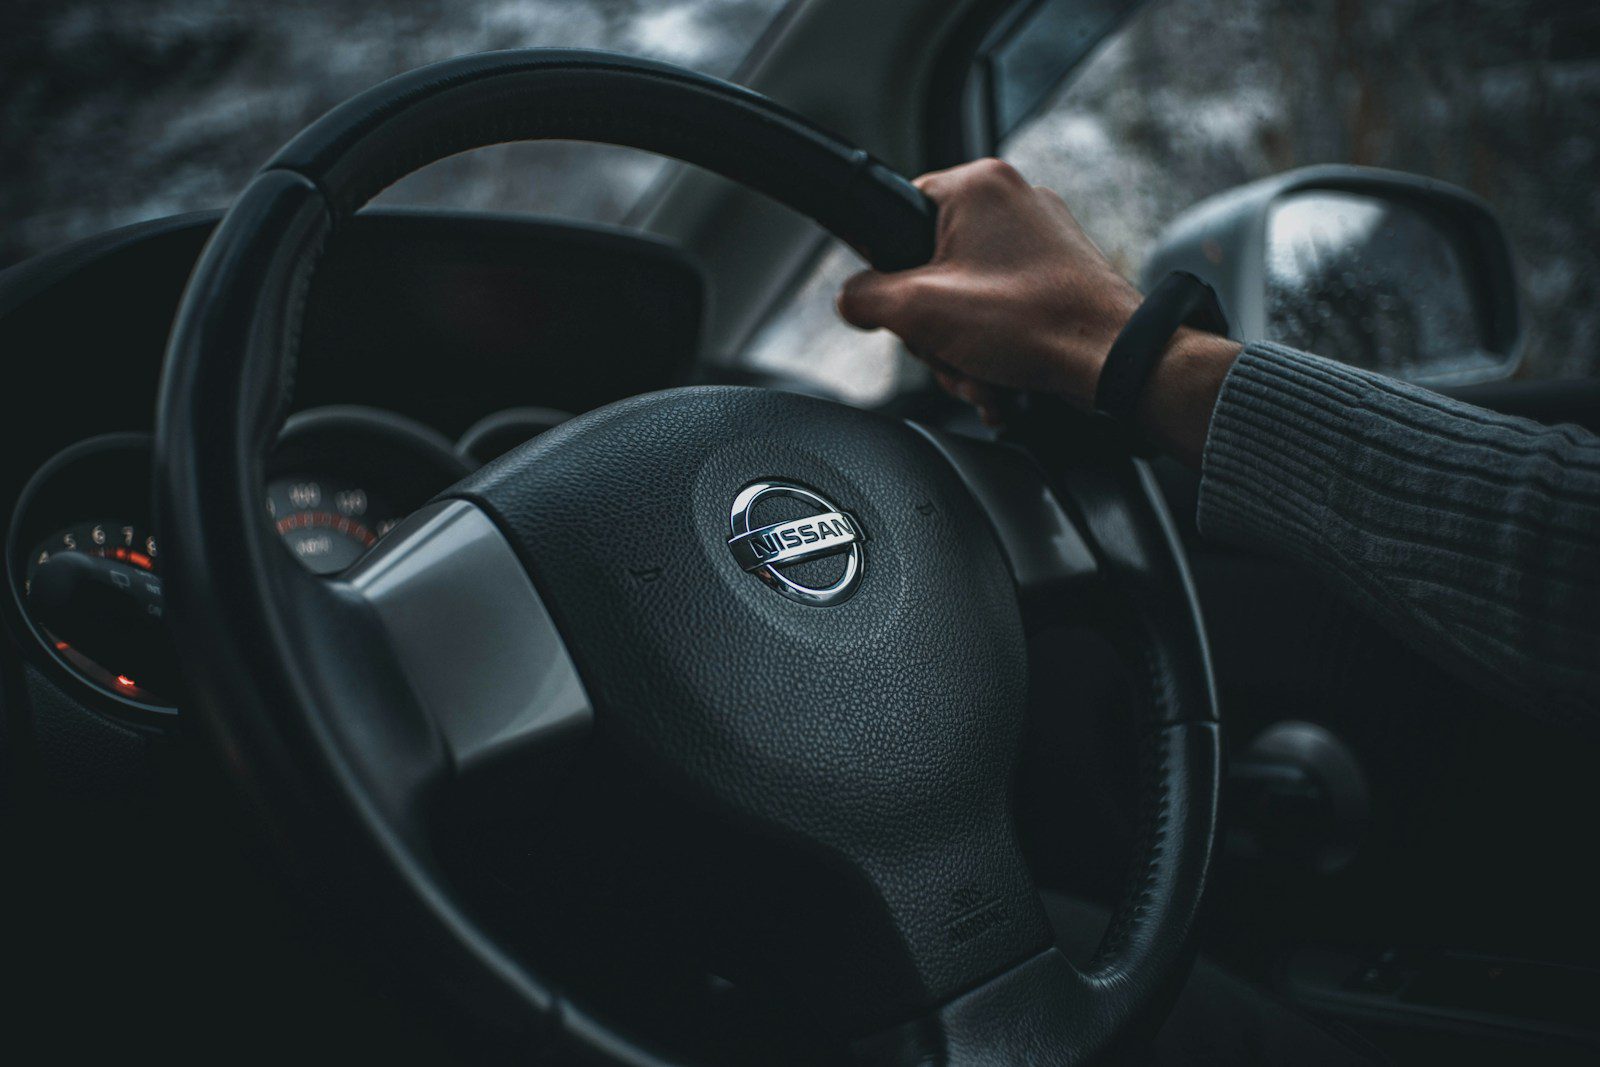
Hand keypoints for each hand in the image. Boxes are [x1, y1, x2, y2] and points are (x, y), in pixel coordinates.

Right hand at [836, 158, 1240, 465]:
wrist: (1113, 359)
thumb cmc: (1032, 323)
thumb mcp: (919, 311)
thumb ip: (865, 298)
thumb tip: (851, 300)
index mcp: (976, 185)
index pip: (897, 212)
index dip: (890, 270)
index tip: (904, 306)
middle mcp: (1012, 199)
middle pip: (931, 265)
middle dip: (935, 328)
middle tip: (950, 350)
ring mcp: (1041, 235)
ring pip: (966, 295)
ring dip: (963, 348)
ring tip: (982, 373)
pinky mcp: (1059, 271)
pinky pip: (1003, 308)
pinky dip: (995, 348)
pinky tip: (1002, 379)